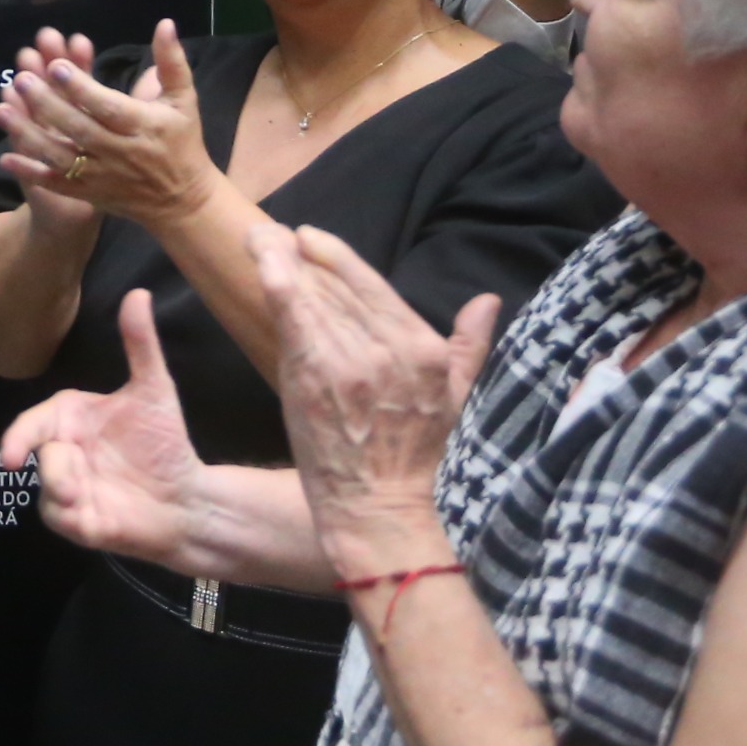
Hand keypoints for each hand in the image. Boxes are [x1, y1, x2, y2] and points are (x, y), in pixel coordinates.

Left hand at [0, 22, 220, 232]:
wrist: (183, 202)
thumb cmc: (182, 142)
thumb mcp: (184, 100)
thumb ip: (172, 62)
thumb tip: (165, 23)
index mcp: (143, 126)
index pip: (107, 106)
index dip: (81, 88)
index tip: (56, 66)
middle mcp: (121, 153)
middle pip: (79, 129)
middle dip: (48, 104)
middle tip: (21, 78)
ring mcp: (103, 177)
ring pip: (62, 157)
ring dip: (30, 136)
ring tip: (2, 110)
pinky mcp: (90, 194)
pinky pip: (57, 184)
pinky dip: (31, 173)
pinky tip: (6, 158)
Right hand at [1, 289, 205, 564]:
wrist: (186, 498)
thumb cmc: (164, 444)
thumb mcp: (153, 390)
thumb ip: (140, 344)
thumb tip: (138, 293)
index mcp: (69, 420)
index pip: (32, 423)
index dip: (19, 437)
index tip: (12, 456)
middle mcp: (61, 452)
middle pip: (35, 457)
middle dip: (54, 468)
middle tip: (76, 478)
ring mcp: (66, 489)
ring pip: (45, 489)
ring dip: (63, 491)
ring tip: (92, 495)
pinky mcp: (76, 523)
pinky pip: (58, 517)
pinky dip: (70, 515)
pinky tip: (95, 513)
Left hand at [253, 221, 489, 570]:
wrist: (377, 511)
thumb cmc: (413, 461)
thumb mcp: (456, 400)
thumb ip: (470, 346)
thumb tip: (487, 299)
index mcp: (427, 350)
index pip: (374, 286)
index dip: (338, 256)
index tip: (309, 238)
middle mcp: (392, 347)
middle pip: (339, 285)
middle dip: (302, 253)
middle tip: (271, 234)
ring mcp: (352, 358)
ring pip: (313, 294)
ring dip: (279, 259)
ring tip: (259, 239)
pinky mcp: (316, 374)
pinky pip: (294, 313)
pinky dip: (276, 280)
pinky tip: (261, 260)